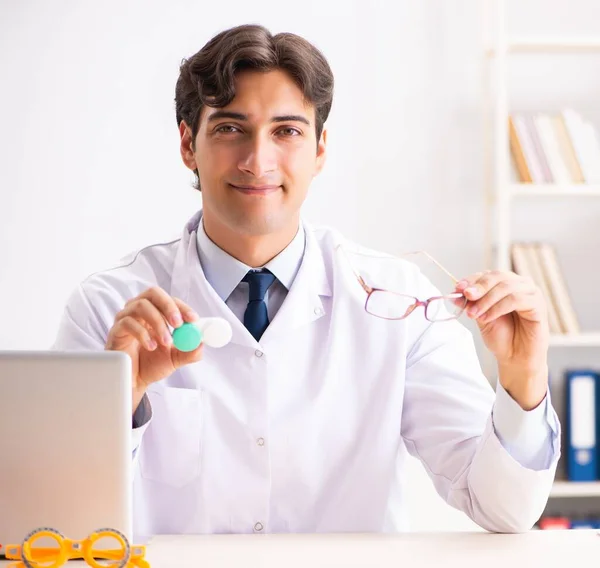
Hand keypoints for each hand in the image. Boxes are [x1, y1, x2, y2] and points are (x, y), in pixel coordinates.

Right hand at [105, 286, 202, 412]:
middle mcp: (140, 310)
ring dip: (158, 323)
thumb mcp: (176, 358)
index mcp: (157, 312)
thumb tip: (202, 342)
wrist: (133, 381)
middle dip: (169, 306)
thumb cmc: (152, 364)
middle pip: (153, 293)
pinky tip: (151, 347)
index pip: (170, 300)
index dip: (182, 307)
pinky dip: (142, 333)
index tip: (193, 319)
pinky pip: (127, 323)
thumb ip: (190, 351)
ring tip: (165, 342)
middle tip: (178, 324)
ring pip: (141, 305)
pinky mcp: (116, 329)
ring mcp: (126, 317)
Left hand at [455, 270, 548, 409]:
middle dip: (479, 287)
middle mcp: (519, 285)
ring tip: (473, 314)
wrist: (515, 358)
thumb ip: (471, 304)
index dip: (471, 280)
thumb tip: (455, 292)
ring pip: (506, 287)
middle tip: (466, 296)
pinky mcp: (538, 305)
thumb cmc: (502, 337)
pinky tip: (487, 318)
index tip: (458, 288)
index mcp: (505, 284)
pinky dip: (497, 308)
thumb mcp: (480, 317)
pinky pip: (516, 299)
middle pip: (497, 276)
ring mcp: (531, 293)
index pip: (487, 275)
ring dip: (486, 300)